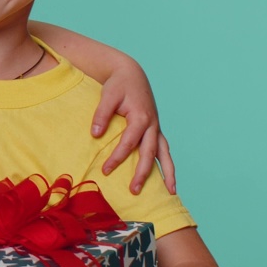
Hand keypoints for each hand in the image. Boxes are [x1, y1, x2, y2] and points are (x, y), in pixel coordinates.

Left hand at [92, 64, 175, 194]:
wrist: (131, 74)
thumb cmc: (118, 85)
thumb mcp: (107, 96)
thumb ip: (101, 115)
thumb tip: (95, 135)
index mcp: (141, 117)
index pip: (129, 143)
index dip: (117, 157)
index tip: (105, 170)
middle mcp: (152, 124)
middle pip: (149, 153)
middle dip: (142, 173)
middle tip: (134, 191)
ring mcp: (156, 127)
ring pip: (164, 153)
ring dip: (168, 172)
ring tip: (171, 192)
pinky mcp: (155, 129)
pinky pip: (164, 149)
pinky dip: (167, 163)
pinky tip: (168, 177)